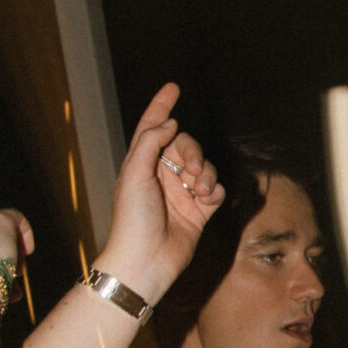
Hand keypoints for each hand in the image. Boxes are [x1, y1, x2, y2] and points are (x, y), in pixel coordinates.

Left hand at [94, 85, 223, 301]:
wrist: (146, 260)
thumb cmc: (132, 219)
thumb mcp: (134, 174)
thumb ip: (150, 142)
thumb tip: (169, 123)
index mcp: (141, 164)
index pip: (152, 127)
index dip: (161, 105)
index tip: (172, 87)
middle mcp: (161, 176)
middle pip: (185, 146)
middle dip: (193, 152)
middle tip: (191, 168)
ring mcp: (180, 193)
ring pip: (204, 167)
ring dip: (206, 173)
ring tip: (200, 189)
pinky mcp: (198, 211)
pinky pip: (215, 190)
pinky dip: (214, 190)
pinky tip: (206, 200)